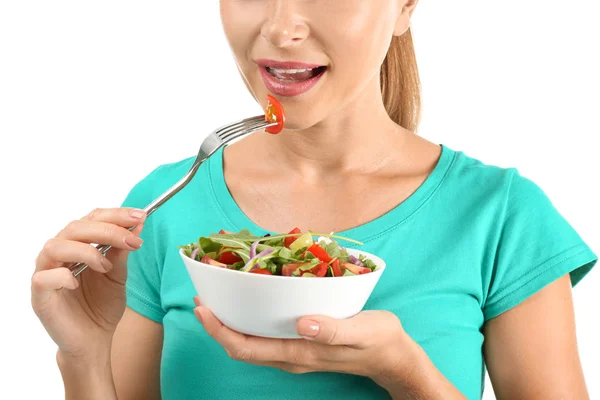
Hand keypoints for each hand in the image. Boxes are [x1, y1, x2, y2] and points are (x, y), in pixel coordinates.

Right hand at [31, 208, 146, 358]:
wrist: (95, 341)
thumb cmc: (102, 305)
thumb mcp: (119, 275)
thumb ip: (123, 251)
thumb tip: (137, 224)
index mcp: (78, 244)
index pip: (92, 218)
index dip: (116, 214)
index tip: (140, 216)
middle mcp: (59, 254)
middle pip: (75, 227)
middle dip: (108, 229)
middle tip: (132, 240)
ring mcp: (46, 273)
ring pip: (56, 246)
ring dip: (86, 251)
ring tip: (106, 266)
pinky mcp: (39, 295)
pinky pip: (43, 277)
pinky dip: (63, 276)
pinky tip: (77, 283)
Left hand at [193, 297, 417, 389]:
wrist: (393, 357)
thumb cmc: (379, 342)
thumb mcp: (362, 332)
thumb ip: (333, 331)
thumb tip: (303, 324)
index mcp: (299, 354)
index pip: (247, 349)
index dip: (221, 331)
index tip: (205, 309)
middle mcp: (290, 357)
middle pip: (242, 347)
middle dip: (218, 325)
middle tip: (204, 297)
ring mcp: (295, 352)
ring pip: (251, 342)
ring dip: (231, 323)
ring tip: (220, 297)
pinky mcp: (301, 344)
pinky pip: (265, 336)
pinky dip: (250, 321)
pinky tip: (251, 301)